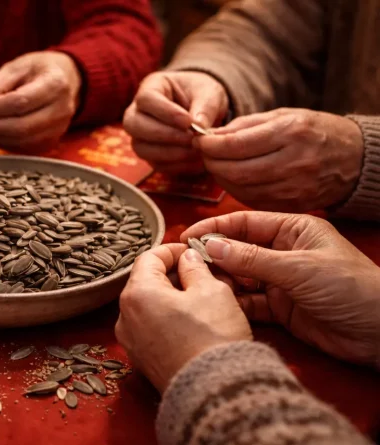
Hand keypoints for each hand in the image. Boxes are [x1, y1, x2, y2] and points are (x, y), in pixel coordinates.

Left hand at [0, 51, 80, 149]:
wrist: (66, 81)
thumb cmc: (37, 71)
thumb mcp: (16, 67)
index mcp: (55, 85)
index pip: (19, 102)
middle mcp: (61, 111)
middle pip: (20, 126)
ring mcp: (58, 131)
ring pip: (20, 141)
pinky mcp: (50, 143)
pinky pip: (21, 148)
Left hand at [116, 244, 251, 391]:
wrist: (216, 392)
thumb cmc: (214, 337)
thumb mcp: (212, 290)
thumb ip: (195, 268)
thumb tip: (188, 259)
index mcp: (136, 294)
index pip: (149, 258)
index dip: (173, 250)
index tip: (192, 251)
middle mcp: (125, 317)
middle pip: (146, 283)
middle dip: (175, 275)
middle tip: (203, 273)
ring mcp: (131, 341)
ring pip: (150, 307)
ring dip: (173, 297)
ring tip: (203, 297)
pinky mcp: (142, 360)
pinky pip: (152, 328)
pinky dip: (169, 319)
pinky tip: (195, 320)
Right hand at [123, 71, 228, 173]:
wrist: (203, 110)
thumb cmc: (203, 95)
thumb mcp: (210, 93)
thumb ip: (206, 107)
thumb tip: (199, 127)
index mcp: (152, 87)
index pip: (146, 99)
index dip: (165, 112)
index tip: (188, 122)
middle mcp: (137, 111)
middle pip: (134, 124)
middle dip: (164, 134)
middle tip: (191, 138)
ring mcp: (140, 134)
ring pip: (141, 147)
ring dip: (169, 152)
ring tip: (195, 150)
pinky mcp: (150, 153)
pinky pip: (155, 163)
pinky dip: (175, 164)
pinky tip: (194, 160)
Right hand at [183, 211, 379, 368]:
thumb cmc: (352, 289)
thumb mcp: (299, 269)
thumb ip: (252, 259)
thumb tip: (211, 246)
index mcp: (293, 230)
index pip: (244, 223)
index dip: (214, 229)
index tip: (186, 237)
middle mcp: (283, 253)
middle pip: (237, 250)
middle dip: (212, 257)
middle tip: (184, 266)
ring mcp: (281, 281)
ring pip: (239, 278)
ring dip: (219, 281)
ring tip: (196, 286)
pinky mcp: (280, 309)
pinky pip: (248, 303)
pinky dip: (232, 304)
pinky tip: (215, 305)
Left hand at [195, 109, 363, 211]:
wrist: (354, 158)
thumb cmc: (314, 131)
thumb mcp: (283, 116)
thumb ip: (244, 126)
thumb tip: (210, 136)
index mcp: (290, 133)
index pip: (235, 144)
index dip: (210, 145)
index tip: (199, 141)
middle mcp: (293, 162)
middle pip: (234, 170)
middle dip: (211, 163)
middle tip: (204, 155)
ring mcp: (294, 187)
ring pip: (241, 188)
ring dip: (220, 178)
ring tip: (216, 166)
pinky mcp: (293, 205)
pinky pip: (253, 201)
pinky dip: (236, 191)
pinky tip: (233, 180)